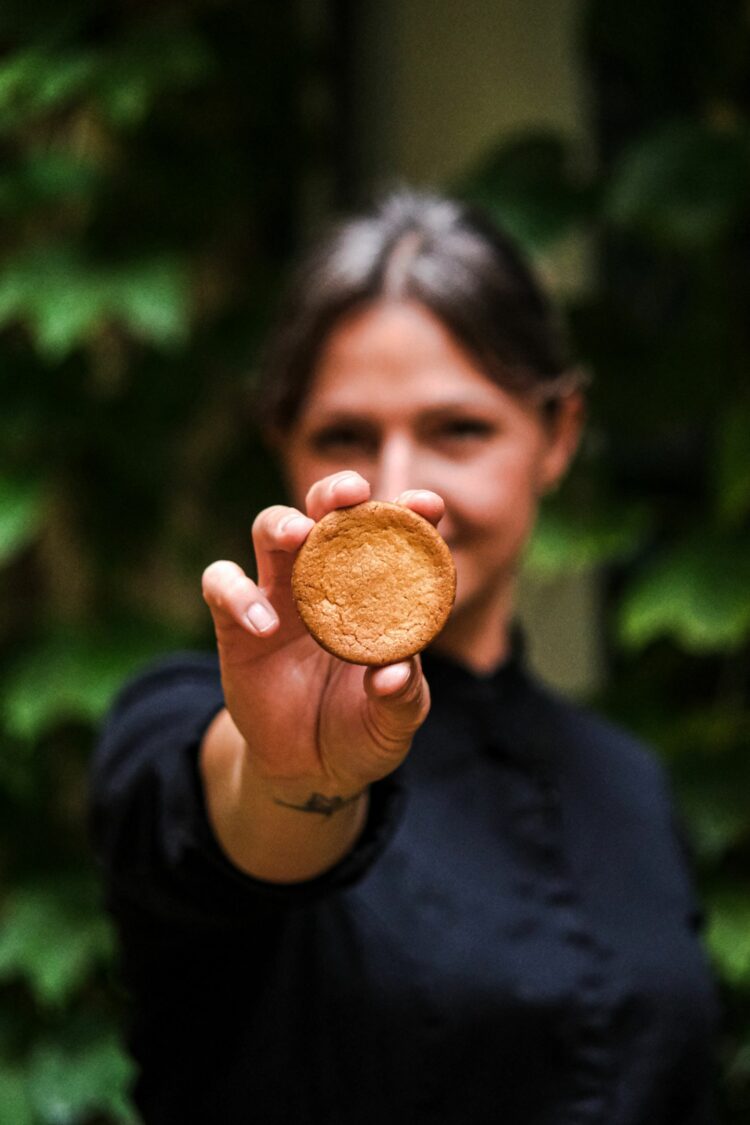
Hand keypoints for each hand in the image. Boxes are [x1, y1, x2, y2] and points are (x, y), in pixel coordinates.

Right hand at [202, 471, 444, 801]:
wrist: (312, 769)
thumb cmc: (364, 728)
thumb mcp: (395, 719)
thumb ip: (401, 695)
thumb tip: (391, 675)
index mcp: (376, 589)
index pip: (394, 534)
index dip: (410, 511)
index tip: (428, 506)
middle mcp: (326, 578)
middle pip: (323, 511)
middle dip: (336, 492)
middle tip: (352, 494)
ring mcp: (278, 595)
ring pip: (269, 529)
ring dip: (282, 523)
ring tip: (298, 535)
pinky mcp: (235, 622)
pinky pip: (222, 585)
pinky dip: (237, 593)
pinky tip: (263, 623)